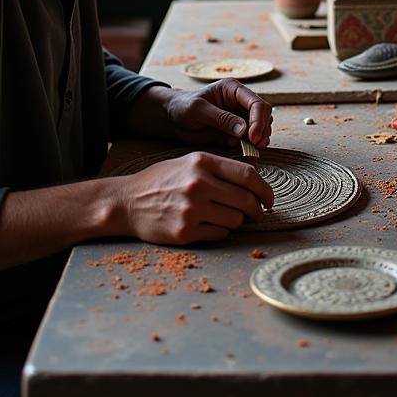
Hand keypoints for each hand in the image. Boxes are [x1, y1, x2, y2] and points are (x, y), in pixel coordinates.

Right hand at [109, 151, 274, 244]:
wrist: (127, 202)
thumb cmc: (162, 180)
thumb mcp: (189, 162)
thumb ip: (219, 169)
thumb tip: (253, 184)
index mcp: (202, 162)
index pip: (248, 176)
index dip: (265, 190)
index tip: (268, 200)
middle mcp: (198, 184)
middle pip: (246, 201)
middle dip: (257, 210)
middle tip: (258, 214)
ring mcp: (192, 209)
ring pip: (236, 220)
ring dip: (237, 221)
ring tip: (225, 216)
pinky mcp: (185, 232)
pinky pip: (220, 234)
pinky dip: (220, 231)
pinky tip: (208, 225)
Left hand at [163, 79, 272, 147]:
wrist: (173, 118)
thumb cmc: (183, 107)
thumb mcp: (198, 110)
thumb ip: (221, 118)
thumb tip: (244, 130)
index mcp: (233, 89)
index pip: (256, 102)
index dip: (258, 120)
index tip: (253, 137)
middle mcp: (240, 101)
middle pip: (264, 114)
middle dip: (262, 129)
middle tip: (255, 144)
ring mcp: (241, 116)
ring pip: (263, 126)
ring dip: (261, 137)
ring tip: (253, 146)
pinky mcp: (237, 131)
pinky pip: (252, 137)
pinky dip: (253, 144)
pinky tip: (246, 148)